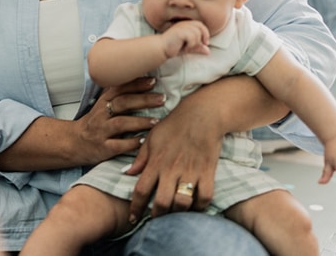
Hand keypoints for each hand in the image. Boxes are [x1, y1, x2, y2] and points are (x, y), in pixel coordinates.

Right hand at [76, 77, 164, 166]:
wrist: (74, 143)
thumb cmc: (95, 123)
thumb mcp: (103, 106)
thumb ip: (118, 95)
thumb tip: (143, 82)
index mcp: (103, 102)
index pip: (119, 88)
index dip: (136, 84)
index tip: (153, 81)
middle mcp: (101, 114)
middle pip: (122, 103)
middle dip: (143, 100)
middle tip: (161, 99)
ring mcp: (101, 131)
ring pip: (121, 123)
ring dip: (140, 121)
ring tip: (156, 121)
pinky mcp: (103, 148)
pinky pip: (119, 145)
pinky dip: (132, 143)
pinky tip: (144, 141)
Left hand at [123, 89, 222, 222]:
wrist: (202, 114)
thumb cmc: (174, 124)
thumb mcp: (152, 137)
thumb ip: (141, 157)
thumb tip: (127, 173)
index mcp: (155, 161)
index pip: (141, 190)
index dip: (135, 208)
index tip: (133, 218)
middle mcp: (171, 169)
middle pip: (161, 202)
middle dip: (157, 216)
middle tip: (156, 219)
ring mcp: (190, 172)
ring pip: (182, 203)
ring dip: (177, 213)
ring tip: (174, 214)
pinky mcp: (207, 172)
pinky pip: (204, 198)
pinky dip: (200, 207)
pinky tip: (194, 207)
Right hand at [161, 20, 209, 58]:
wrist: (161, 48)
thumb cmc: (173, 47)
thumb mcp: (188, 48)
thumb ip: (197, 48)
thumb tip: (208, 51)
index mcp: (186, 25)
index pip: (200, 24)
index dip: (205, 33)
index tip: (206, 43)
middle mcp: (184, 24)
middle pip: (200, 26)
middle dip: (204, 35)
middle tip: (203, 44)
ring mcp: (181, 27)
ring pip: (197, 33)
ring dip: (194, 43)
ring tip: (187, 48)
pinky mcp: (179, 31)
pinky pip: (192, 37)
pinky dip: (190, 45)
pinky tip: (184, 48)